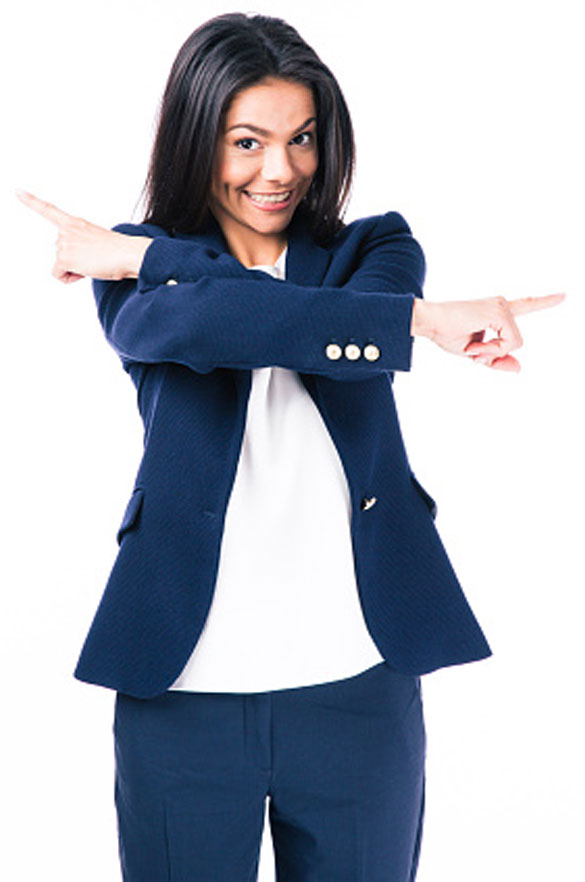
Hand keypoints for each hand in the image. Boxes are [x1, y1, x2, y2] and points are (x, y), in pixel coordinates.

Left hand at [16, 189, 152, 283]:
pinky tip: (86, 272)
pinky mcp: (64, 258)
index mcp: (76, 222)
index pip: (49, 210)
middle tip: (95, 258)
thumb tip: (74, 259)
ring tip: (95, 264)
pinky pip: (59, 275)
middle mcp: (66, 230)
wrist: (128, 253)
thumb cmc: (119, 251)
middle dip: (75, 260)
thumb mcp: (97, 241)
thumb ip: (81, 244)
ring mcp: (64, 242)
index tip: (17, 191)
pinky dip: (71, 278)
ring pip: (61, 265)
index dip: (31, 201)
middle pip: (61, 252)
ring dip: (77, 270)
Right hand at [411, 293, 565, 371]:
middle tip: (472, 353)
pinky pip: (509, 343)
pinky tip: (476, 343)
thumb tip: (519, 368)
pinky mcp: (500, 311)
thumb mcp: (476, 354)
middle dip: (495, 354)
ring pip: (514, 344)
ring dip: (492, 352)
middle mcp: (502, 305)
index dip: (544, 302)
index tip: (563, 296)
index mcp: (496, 312)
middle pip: (515, 343)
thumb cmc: (446, 334)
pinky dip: (492, 350)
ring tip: (472, 347)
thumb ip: (497, 361)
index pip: (525, 306)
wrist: (430, 322)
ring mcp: (502, 306)